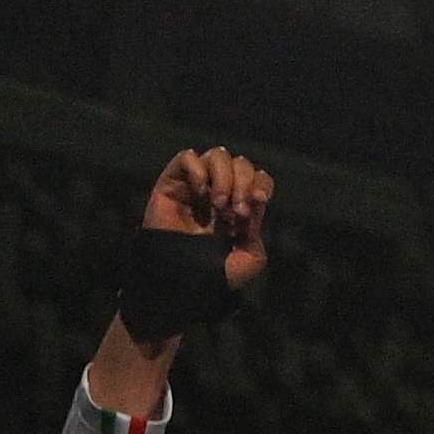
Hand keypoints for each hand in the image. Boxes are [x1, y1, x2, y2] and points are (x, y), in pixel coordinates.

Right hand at [145, 146, 276, 292]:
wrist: (182, 278)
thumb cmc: (215, 272)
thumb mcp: (250, 257)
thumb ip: (258, 230)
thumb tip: (256, 202)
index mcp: (241, 205)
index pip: (259, 177)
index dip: (261, 183)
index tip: (259, 201)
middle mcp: (220, 190)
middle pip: (241, 163)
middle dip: (243, 184)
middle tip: (237, 211)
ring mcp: (196, 184)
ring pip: (218, 155)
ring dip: (224, 178)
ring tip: (218, 205)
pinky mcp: (172, 181)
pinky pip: (187, 156)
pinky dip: (197, 170)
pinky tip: (199, 193)